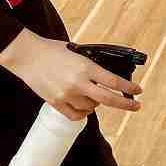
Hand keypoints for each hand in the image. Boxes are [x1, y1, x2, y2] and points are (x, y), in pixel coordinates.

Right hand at [0, 30, 142, 120]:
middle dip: (125, 104)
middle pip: (108, 99)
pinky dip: (83, 113)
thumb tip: (106, 76)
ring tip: (92, 95)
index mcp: (85, 67)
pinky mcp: (55, 103)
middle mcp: (78, 83)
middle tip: (136, 106)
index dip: (129, 88)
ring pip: (91, 107)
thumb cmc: (52, 50)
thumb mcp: (77, 52)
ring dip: (96, 104)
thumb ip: (91, 66)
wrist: (27, 56)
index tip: (138, 91)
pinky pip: (76, 115)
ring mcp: (66, 94)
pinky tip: (84, 107)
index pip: (113, 81)